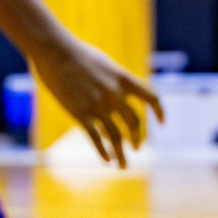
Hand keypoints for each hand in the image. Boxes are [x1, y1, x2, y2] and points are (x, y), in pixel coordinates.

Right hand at [32, 37, 164, 167]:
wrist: (55, 50)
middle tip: (136, 147)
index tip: (162, 122)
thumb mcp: (104, 64)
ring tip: (124, 166)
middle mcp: (115, 94)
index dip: (159, 110)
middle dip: (136, 138)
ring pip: (116, 136)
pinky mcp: (80, 113)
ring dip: (122, 153)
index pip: (151, 97)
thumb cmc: (76, 54)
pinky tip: (106, 161)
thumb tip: (119, 91)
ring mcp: (98, 105)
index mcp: (123, 79)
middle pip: (134, 122)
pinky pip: (95, 138)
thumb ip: (114, 80)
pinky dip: (103, 151)